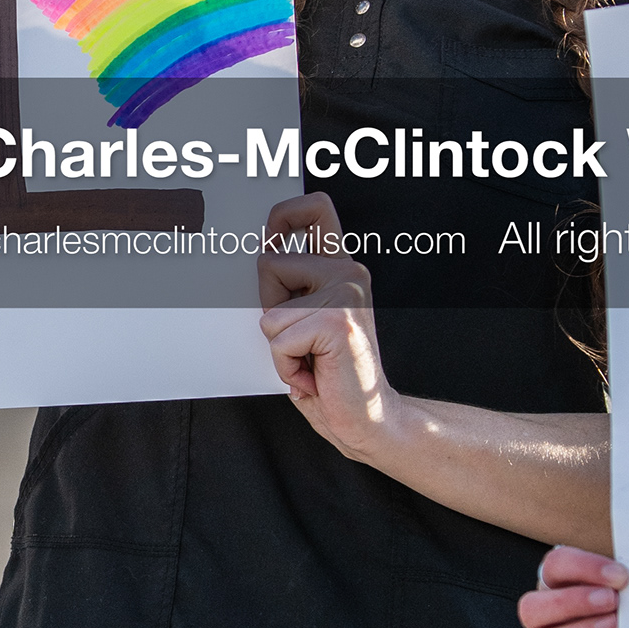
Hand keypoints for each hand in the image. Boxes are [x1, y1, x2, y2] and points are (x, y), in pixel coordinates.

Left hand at [257, 192, 393, 458]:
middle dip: (268, 303)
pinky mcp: (336, 320)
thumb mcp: (305, 321)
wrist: (368, 418)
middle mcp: (347, 273)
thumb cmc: (331, 375)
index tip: (270, 237)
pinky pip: (278, 340)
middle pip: (270, 261)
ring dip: (279, 346)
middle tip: (296, 334)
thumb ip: (293, 289)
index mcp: (340, 269)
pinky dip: (287, 366)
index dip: (283, 214)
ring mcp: (344, 293)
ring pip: (269, 313)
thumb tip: (261, 256)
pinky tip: (314, 374)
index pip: (316, 209)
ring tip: (310, 360)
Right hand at [518, 546, 626, 627]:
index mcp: (559, 587)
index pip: (553, 566)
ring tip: (615, 625)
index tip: (620, 575)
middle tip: (611, 599)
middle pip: (531, 608)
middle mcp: (550, 621)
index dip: (583, 566)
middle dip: (571, 601)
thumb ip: (624, 578)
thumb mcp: (628, 590)